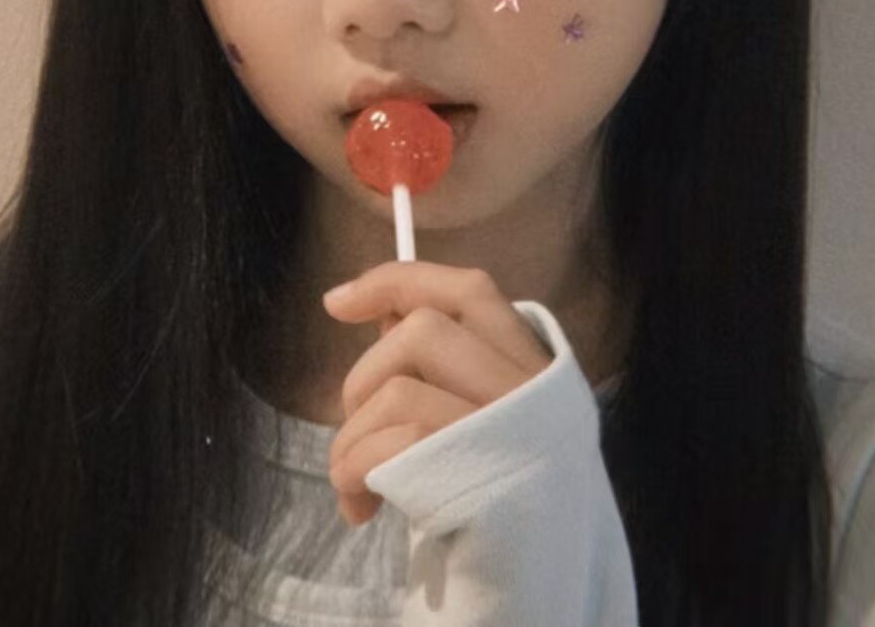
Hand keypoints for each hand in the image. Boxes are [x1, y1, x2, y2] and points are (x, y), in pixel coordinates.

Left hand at [323, 261, 554, 525]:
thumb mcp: (473, 422)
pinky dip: (355, 470)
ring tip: (350, 483)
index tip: (335, 301)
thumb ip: (437, 364)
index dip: (398, 281)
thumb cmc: (489, 503)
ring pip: (398, 389)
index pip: (469, 290)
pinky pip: (393, 442)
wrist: (533, 602)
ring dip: (351, 438)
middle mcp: (537, 393)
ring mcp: (515, 436)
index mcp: (539, 368)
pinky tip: (359, 506)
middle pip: (423, 330)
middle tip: (353, 427)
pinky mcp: (486, 483)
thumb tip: (374, 306)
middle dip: (364, 375)